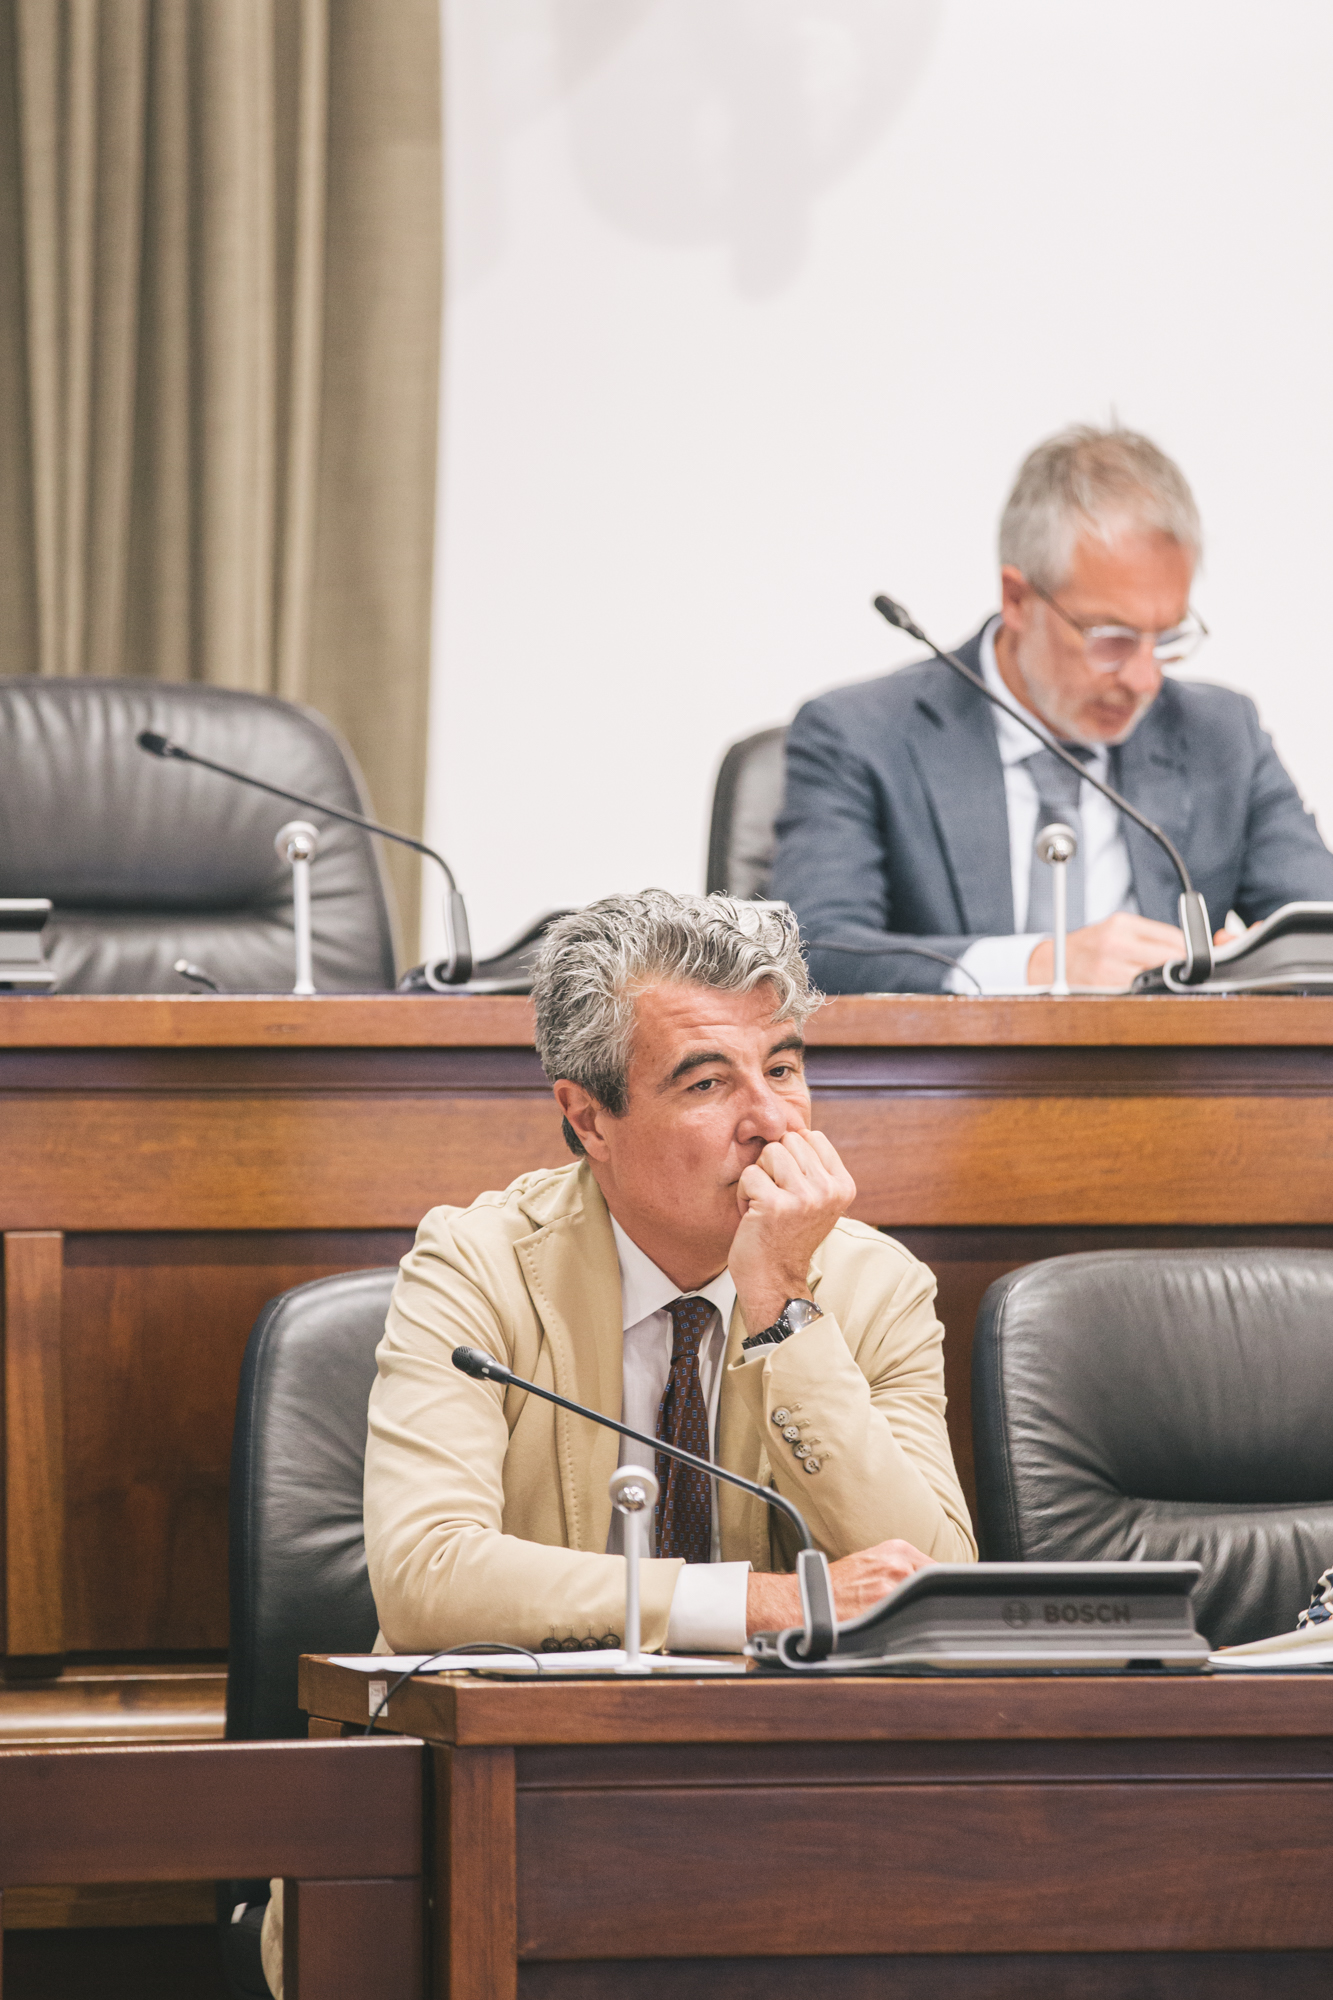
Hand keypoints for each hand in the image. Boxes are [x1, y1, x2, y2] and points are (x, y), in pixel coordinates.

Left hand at [728, 1127, 855, 1333]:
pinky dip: (744, 1194)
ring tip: (765, 1204)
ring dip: (758, 1177)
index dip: (791, 1156)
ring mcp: (804, 1197)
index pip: (811, 1136)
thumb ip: (814, 1167)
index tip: (790, 1187)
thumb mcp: (816, 1201)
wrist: (775, 1280)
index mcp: (843, 1186)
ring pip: (769, 1152)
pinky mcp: (776, 1205)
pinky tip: (753, 1216)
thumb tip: (795, 1126)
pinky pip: (750, 1174)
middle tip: (775, 1197)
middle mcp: (828, 1190)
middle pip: (788, 1140)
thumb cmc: (787, 1236)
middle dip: (773, 1165)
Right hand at [745, 1538, 931, 1635]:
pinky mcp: (885, 1609)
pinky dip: (905, 1628)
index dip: (939, 1591)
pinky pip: (910, 1622)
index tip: (940, 1603)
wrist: (805, 1601)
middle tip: (915, 1617)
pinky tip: (893, 1632)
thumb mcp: (871, 1563)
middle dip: (929, 1605)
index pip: (938, 1571)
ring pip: (923, 1606)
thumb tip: (930, 1588)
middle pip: (934, 1589)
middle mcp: (899, 1564)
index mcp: (897, 1549)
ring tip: (898, 1625)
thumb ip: (900, 1569)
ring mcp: (894, 1586)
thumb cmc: (835, 1585)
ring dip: (917, 1617)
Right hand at [1027, 912, 1185, 987]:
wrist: (1049, 964)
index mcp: (1122, 924)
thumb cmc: (1088, 948)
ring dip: (1162, 982)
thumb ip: (1150, 937)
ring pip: (1157, 979)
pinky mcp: (1104, 989)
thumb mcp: (1117, 929)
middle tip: (1177, 973)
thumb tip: (1186, 951)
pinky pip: (1139, 994)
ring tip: (1152, 981)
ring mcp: (1108, 968)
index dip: (1187, 951)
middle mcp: (1114, 943)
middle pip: (1170, 958)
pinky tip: (1137, 990)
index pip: (1174, 938)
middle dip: (1178, 967)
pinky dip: (1144, 993)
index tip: (1189, 958)